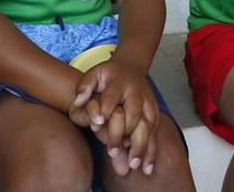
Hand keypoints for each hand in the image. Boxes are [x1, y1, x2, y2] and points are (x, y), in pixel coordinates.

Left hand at [71, 58, 159, 175]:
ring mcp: (148, 102)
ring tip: (135, 163)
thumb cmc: (108, 76)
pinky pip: (155, 131)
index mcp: (119, 82)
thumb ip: (84, 86)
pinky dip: (152, 148)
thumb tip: (78, 101)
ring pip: (148, 124)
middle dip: (125, 132)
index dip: (105, 111)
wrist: (131, 68)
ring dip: (142, 144)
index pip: (112, 98)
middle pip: (134, 112)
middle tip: (113, 152)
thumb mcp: (94, 74)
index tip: (96, 126)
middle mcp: (136, 92)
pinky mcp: (154, 111)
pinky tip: (147, 165)